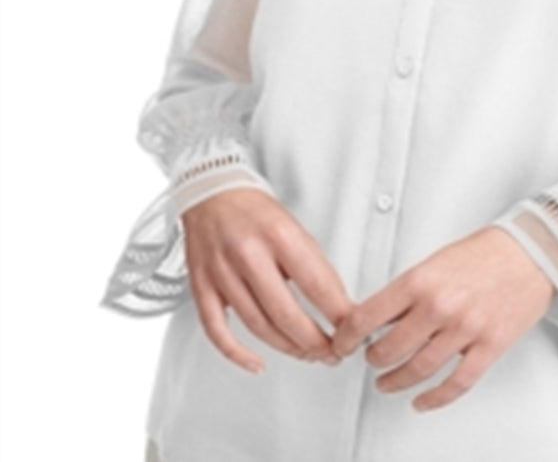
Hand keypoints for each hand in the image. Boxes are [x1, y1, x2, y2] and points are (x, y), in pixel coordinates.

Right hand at [182, 188, 353, 373]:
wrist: (212, 195)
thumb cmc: (257, 214)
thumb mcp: (298, 230)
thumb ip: (316, 268)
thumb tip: (341, 309)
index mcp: (279, 236)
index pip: (318, 286)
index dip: (340, 318)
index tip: (354, 332)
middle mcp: (248, 254)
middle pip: (287, 315)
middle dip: (316, 343)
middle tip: (334, 353)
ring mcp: (221, 272)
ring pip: (258, 326)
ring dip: (288, 349)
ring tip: (309, 355)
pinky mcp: (201, 286)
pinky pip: (216, 330)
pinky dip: (237, 353)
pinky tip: (257, 363)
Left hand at [329, 225, 556, 411]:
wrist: (534, 252)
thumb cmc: (489, 252)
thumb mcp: (435, 261)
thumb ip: (408, 291)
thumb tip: (381, 316)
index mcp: (421, 281)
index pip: (367, 317)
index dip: (347, 337)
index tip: (343, 343)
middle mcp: (440, 307)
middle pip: (388, 349)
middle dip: (373, 360)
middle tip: (370, 360)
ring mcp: (465, 329)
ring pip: (418, 370)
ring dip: (396, 381)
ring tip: (387, 383)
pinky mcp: (489, 346)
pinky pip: (457, 383)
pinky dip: (435, 398)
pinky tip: (422, 401)